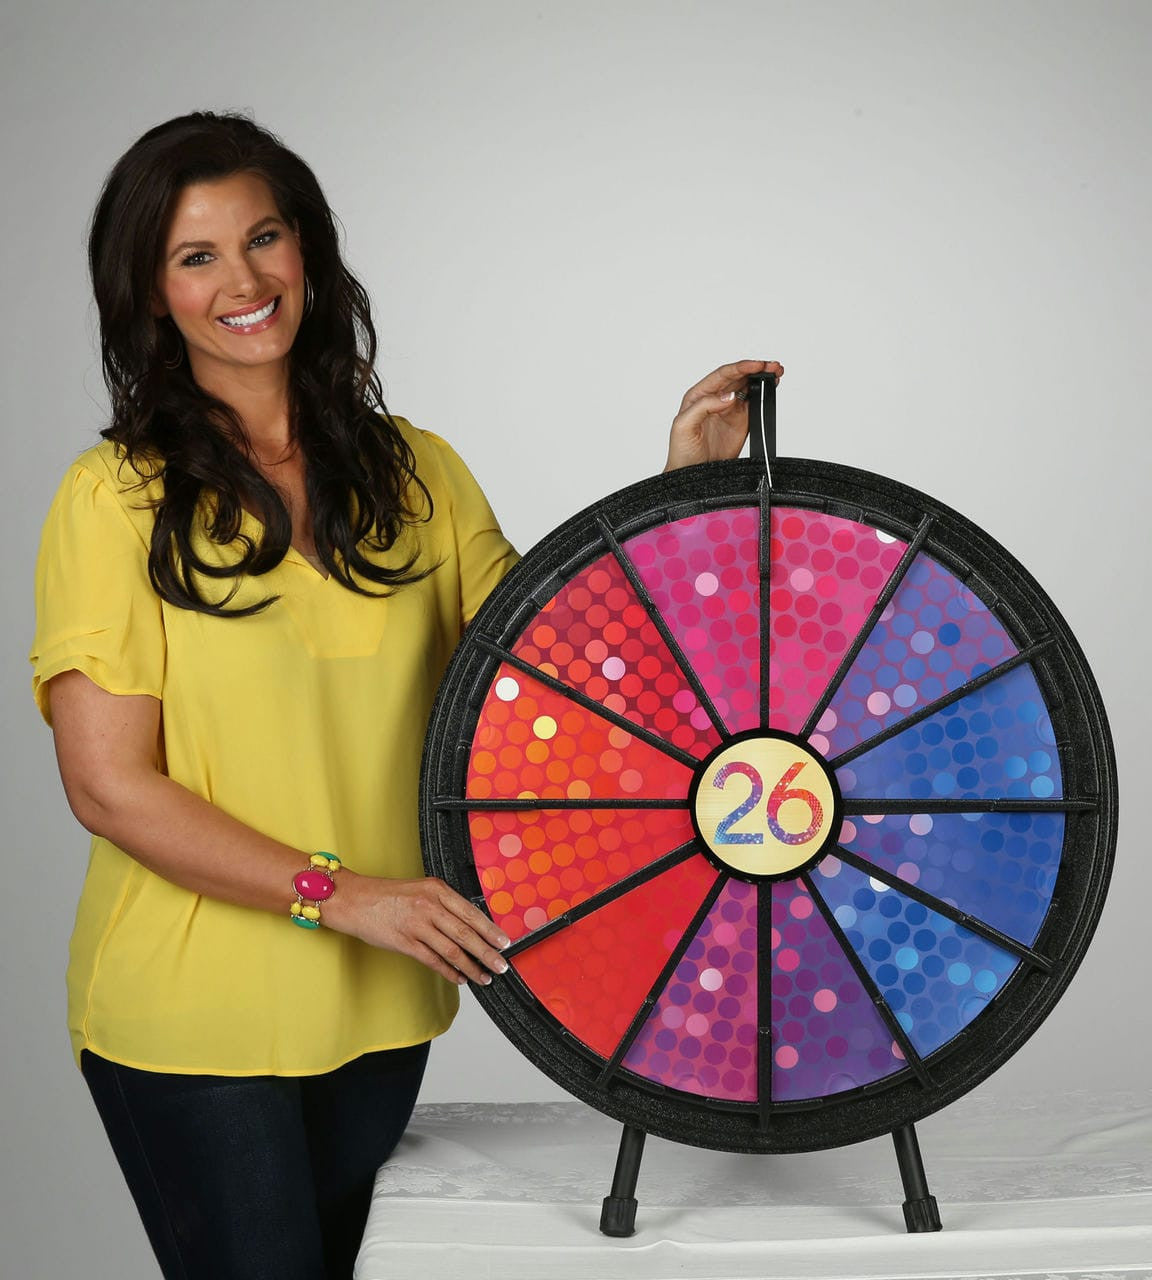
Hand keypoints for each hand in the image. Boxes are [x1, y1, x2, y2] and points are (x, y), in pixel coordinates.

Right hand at [338, 873, 510, 985]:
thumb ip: (443, 904)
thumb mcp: (420, 889)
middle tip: (501, 965)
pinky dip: (449, 972)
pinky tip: (460, 978)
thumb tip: (469, 925)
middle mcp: (429, 905)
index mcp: (437, 889)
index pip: (471, 912)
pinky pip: (433, 960)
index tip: (504, 942)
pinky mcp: (404, 942)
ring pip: (452, 950)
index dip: (490, 930)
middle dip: (487, 952)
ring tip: (484, 977)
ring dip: (472, 967)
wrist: (353, 899)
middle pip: (466, 933)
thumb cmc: (386, 895)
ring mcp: (416, 924)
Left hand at [664, 358, 783, 471]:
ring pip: (748, 387)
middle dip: (756, 369)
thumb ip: (704, 407)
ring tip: (776, 373)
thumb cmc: (681, 451)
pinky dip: (765, 395)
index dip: (740, 368)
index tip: (755, 365)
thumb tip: (729, 396)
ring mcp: (730, 409)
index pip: (722, 375)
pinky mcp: (741, 422)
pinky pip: (755, 404)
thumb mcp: (683, 425)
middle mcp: (715, 398)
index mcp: (699, 395)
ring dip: (762, 379)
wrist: (693, 476)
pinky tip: (772, 387)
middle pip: (738, 377)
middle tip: (771, 366)